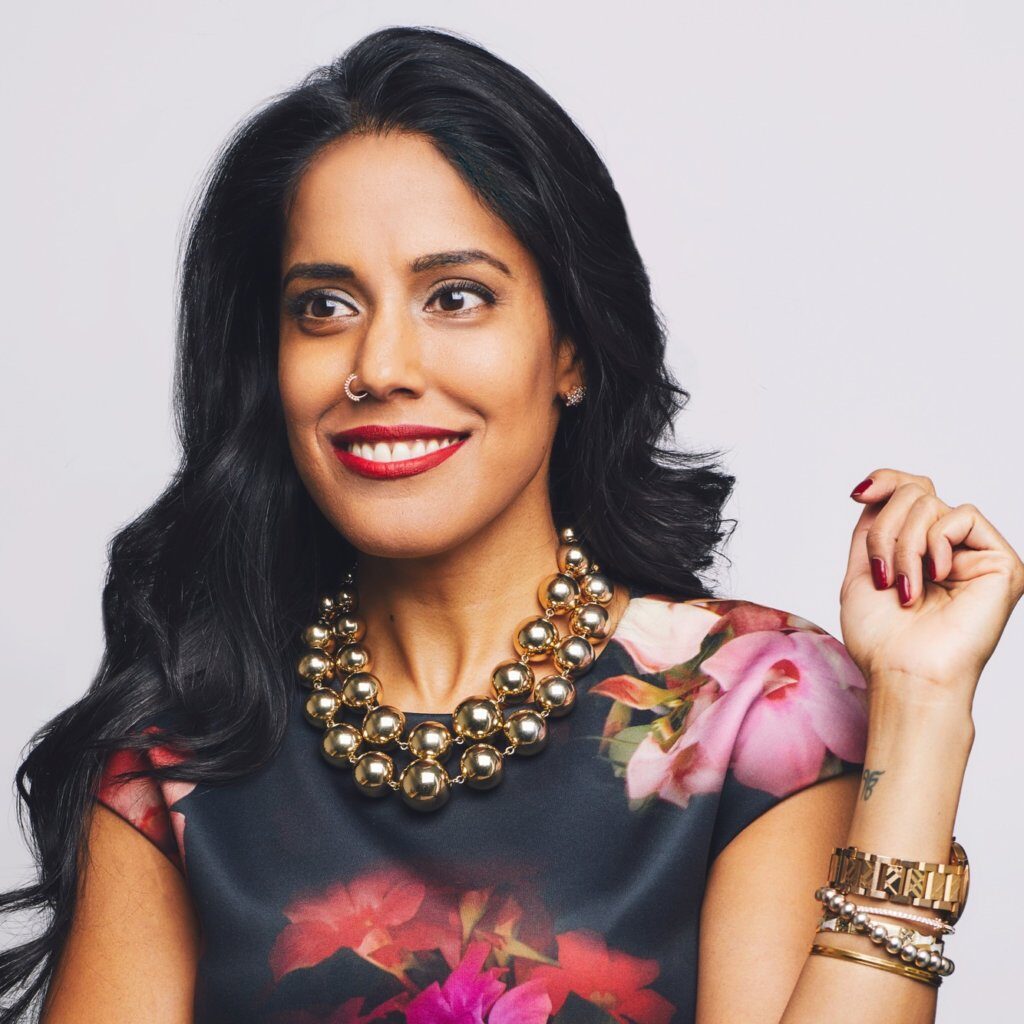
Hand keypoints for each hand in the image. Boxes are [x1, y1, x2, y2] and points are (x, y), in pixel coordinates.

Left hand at [839, 468, 1023, 711]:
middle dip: (884, 530)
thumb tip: (879, 486)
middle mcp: (949, 548)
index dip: (886, 480)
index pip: (909, 491)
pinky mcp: (1000, 562)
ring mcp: (975, 554)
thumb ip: (873, 525)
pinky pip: (962, 516)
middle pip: (914, 492)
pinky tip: (935, 576)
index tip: (859, 493)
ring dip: (902, 545)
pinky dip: (936, 542)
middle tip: (882, 575)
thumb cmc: (881, 638)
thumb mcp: (862, 570)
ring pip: (931, 502)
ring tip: (904, 588)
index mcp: (919, 550)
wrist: (904, 673)